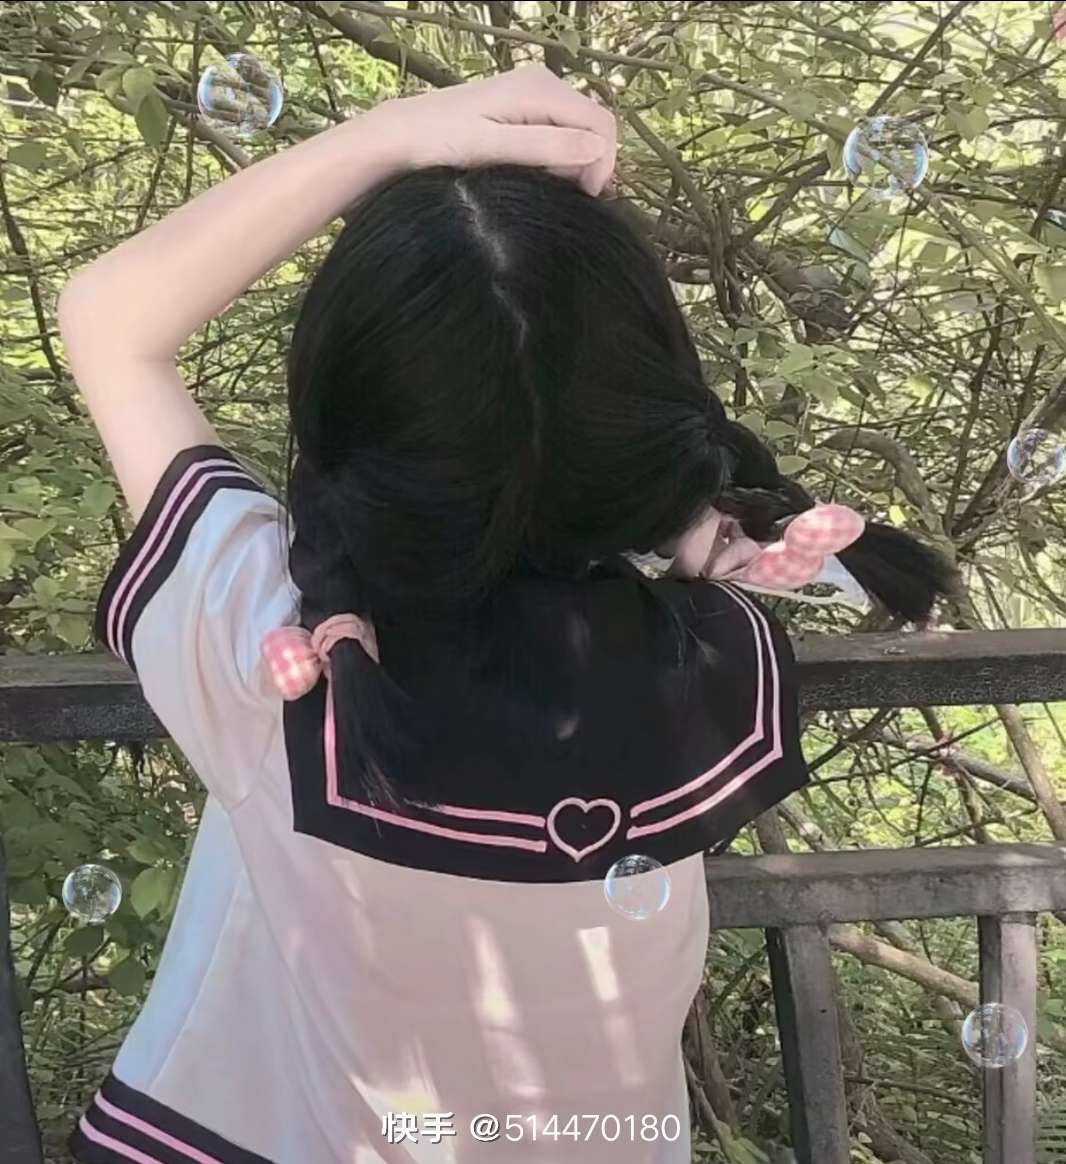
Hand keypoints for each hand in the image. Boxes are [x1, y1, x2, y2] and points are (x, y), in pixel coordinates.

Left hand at [370, 65, 617, 195]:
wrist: (400, 136)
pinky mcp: (521, 108)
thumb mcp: (496, 148)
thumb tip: (597, 149)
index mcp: (541, 89)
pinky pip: (556, 132)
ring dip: (571, 163)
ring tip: (544, 188)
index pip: (601, 124)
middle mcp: (542, 83)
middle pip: (592, 125)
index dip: (603, 164)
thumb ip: (547, 147)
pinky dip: (555, 158)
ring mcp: (532, 94)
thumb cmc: (442, 144)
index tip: (584, 199)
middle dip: (587, 164)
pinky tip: (534, 176)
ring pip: (576, 131)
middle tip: (562, 198)